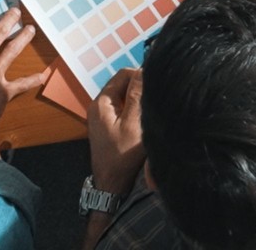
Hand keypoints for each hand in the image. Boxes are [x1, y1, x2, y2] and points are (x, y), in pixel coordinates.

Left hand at [87, 69, 145, 195]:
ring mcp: (101, 117)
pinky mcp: (106, 127)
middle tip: (156, 99)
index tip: (157, 86)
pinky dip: (133, 111)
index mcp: (101, 102)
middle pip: (122, 85)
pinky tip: (143, 121)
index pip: (123, 74)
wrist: (111, 185)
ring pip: (123, 98)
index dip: (141, 76)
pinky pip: (121, 110)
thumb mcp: (133, 124)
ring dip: (137, 100)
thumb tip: (143, 69)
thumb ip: (136, 96)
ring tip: (151, 110)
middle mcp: (98, 106)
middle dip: (140, 88)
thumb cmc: (123, 155)